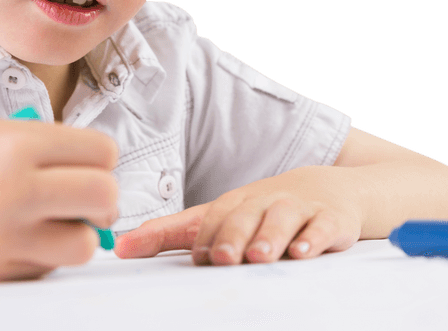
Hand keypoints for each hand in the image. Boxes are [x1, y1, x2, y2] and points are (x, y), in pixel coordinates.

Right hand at [0, 113, 117, 282]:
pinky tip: (20, 235)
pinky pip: (44, 270)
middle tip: (85, 192)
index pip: (103, 153)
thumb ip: (43, 146)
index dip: (101, 155)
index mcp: (14, 146)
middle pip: (104, 198)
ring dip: (78, 232)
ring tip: (55, 219)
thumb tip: (96, 168)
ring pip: (84, 246)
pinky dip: (44, 255)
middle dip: (102, 195)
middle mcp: (10, 193)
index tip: (88, 158)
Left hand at [114, 166, 361, 264]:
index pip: (213, 215)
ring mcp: (299, 209)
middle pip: (246, 216)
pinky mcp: (330, 219)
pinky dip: (313, 239)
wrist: (327, 188)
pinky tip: (303, 251)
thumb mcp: (220, 217)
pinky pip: (322, 227)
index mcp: (235, 203)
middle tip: (223, 258)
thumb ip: (171, 234)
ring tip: (259, 256)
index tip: (195, 257)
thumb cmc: (262, 210)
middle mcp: (265, 202)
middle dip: (233, 237)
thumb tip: (118, 247)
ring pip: (283, 219)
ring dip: (270, 237)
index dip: (203, 235)